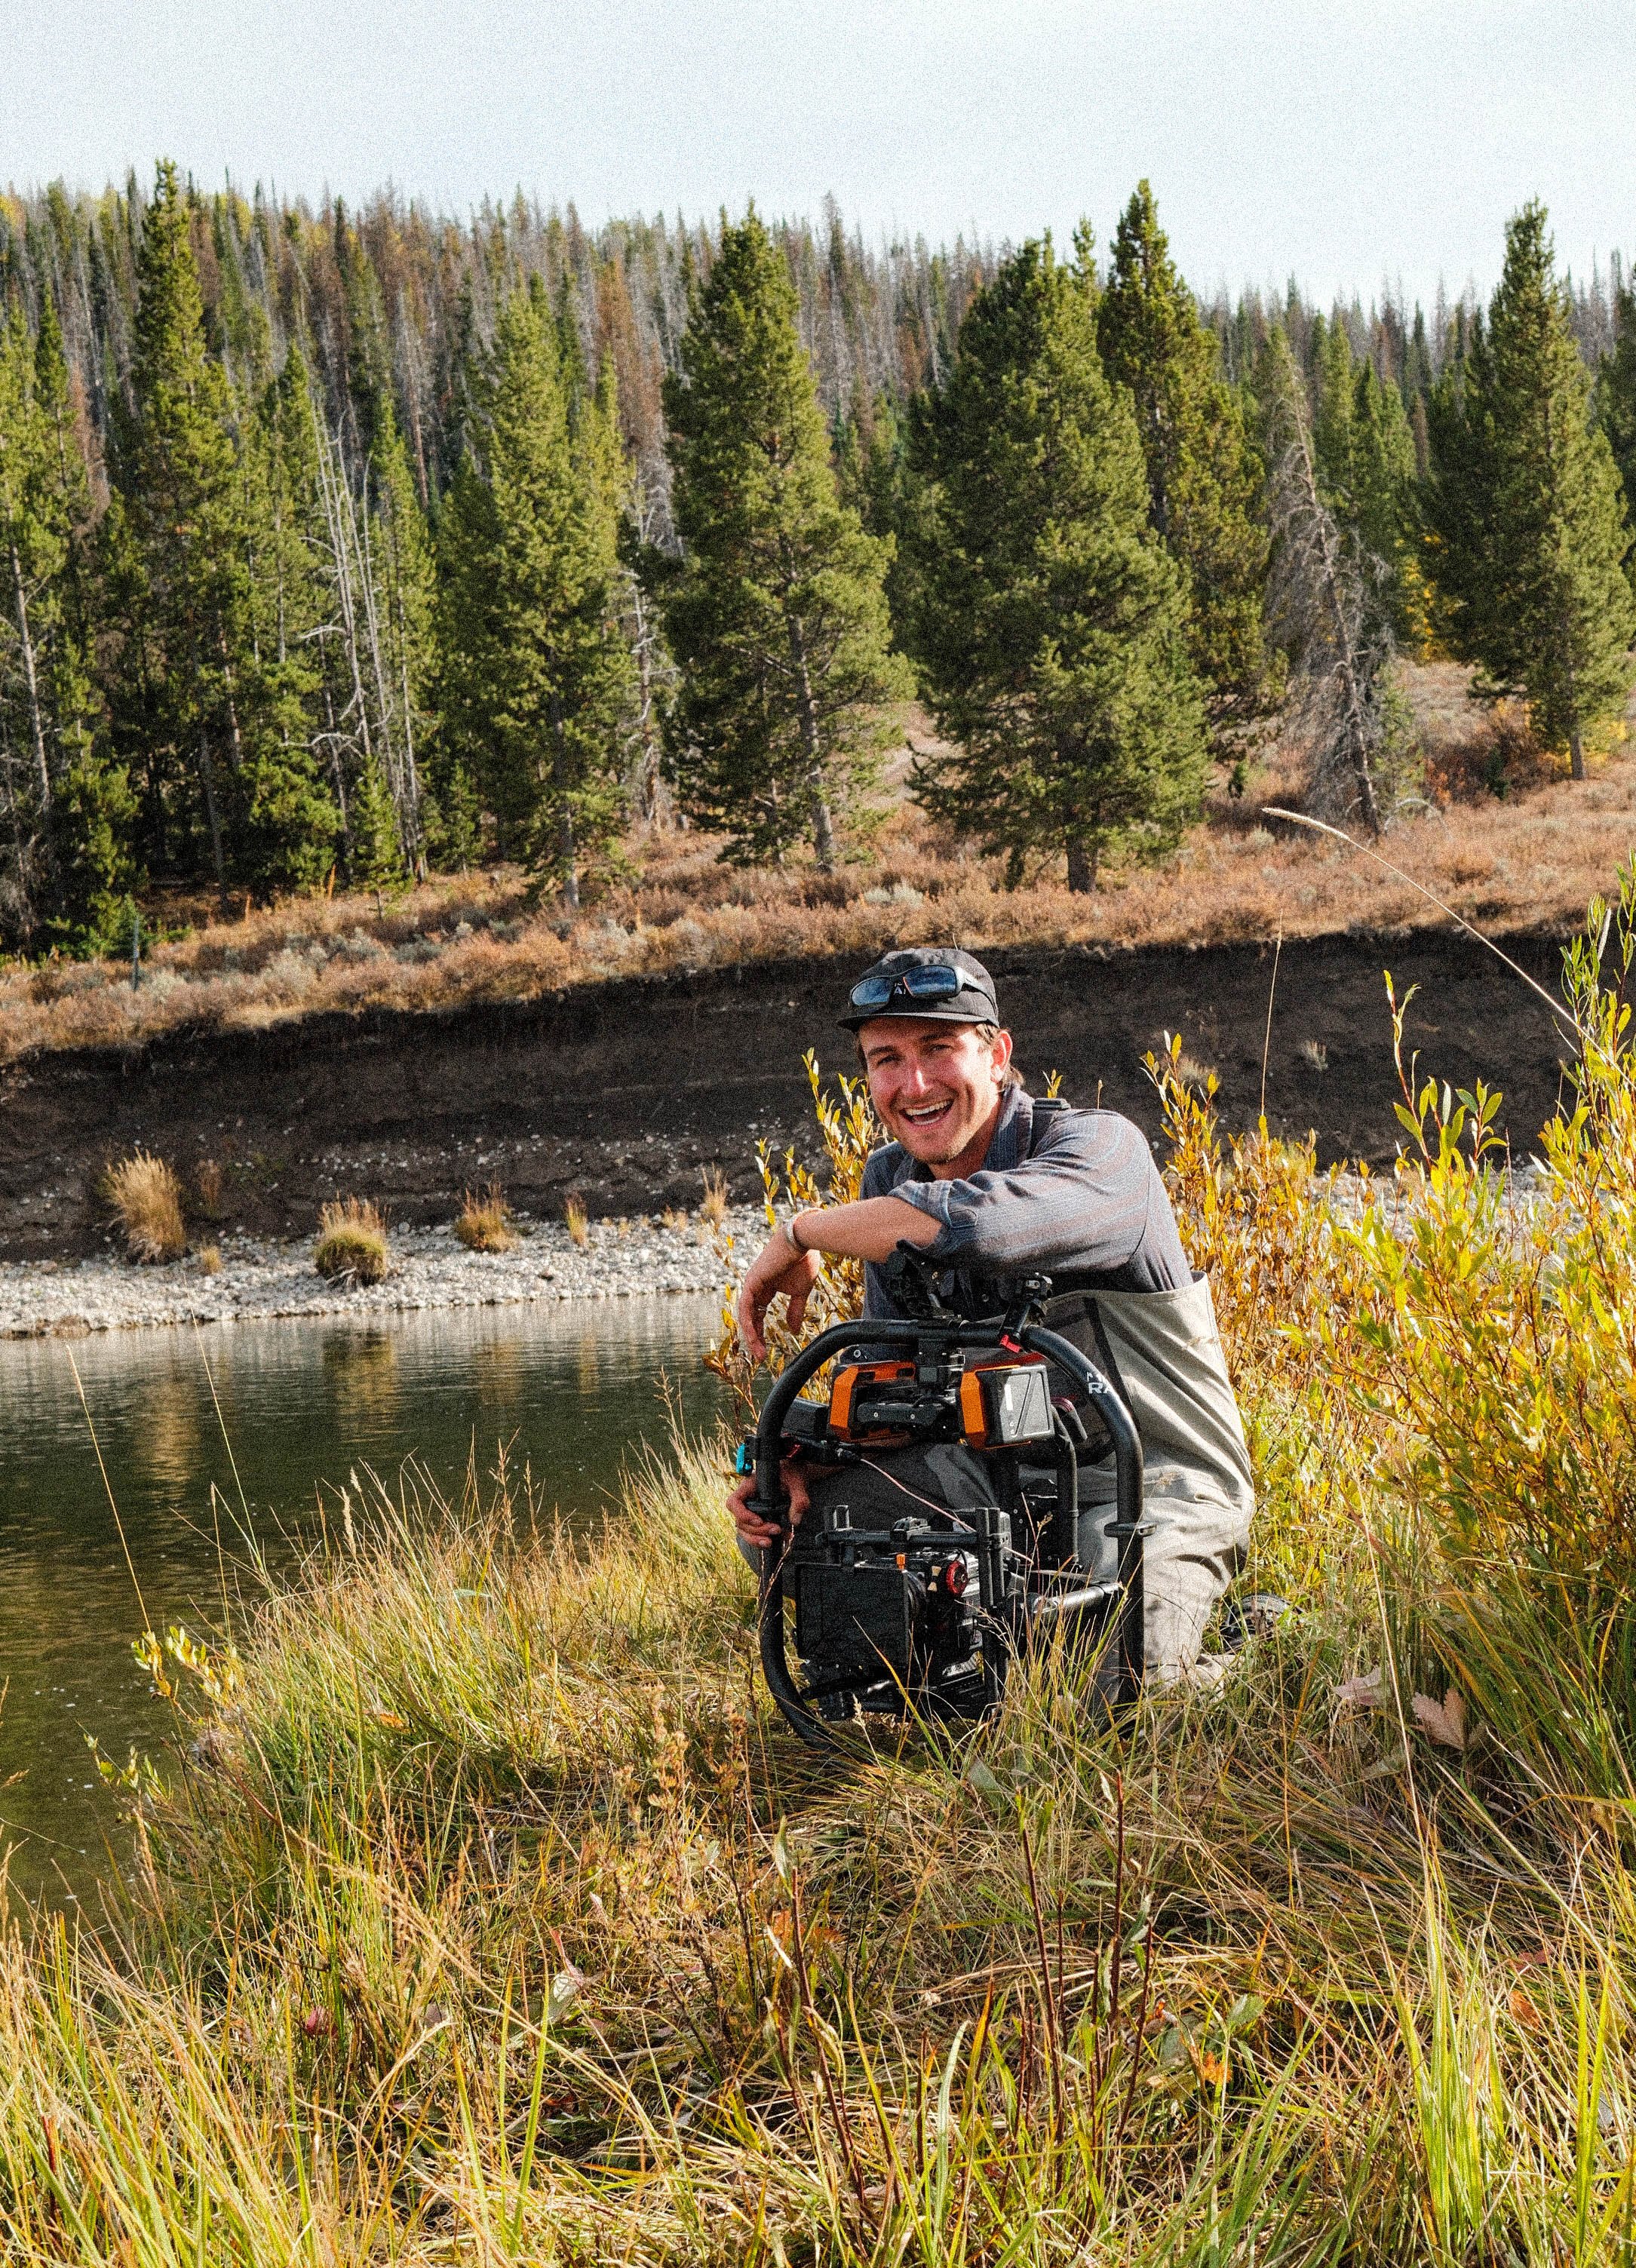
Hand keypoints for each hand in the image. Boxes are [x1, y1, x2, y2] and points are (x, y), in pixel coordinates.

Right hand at [729, 1456, 811, 1547]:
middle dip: (757, 1530)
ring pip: (744, 1530)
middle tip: (776, 1530)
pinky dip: (762, 1539)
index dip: (742, 1514)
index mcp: (749, 1486)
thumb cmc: (791, 1474)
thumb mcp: (797, 1482)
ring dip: (756, 1539)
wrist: (794, 1477)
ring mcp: (750, 1511)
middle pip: (740, 1520)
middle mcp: (746, 1499)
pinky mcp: (758, 1519)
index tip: (759, 1521)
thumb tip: (795, 1520)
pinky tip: (778, 1540)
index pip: (734, 1501)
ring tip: (771, 1542)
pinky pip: (753, 1533)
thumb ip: (799, 1499)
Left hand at [735, 1225, 821, 1361]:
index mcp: (766, 1288)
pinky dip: (749, 1322)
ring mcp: (752, 1284)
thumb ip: (794, 1310)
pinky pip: (746, 1306)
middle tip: (760, 1356)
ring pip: (746, 1315)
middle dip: (754, 1338)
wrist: (804, 1241)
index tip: (766, 1350)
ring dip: (751, 1334)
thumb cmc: (804, 1261)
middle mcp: (756, 1287)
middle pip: (750, 1318)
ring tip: (758, 1351)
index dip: (761, 1333)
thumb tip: (793, 1330)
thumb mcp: (800, 1292)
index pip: (758, 1315)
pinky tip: (753, 1335)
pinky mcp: (752, 1281)